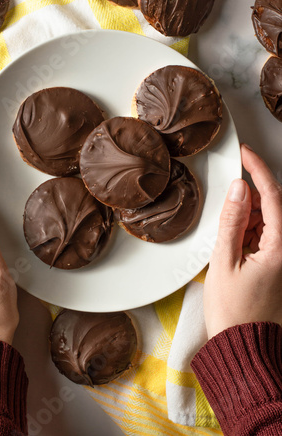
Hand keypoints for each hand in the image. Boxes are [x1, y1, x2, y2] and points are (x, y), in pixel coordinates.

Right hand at [204, 144, 281, 339]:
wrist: (242, 347)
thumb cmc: (233, 312)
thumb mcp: (224, 262)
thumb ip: (231, 222)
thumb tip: (237, 189)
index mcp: (281, 248)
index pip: (273, 196)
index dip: (258, 170)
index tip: (245, 153)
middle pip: (272, 206)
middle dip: (249, 196)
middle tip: (226, 198)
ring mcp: (281, 257)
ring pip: (266, 220)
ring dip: (246, 216)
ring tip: (226, 234)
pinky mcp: (274, 264)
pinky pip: (263, 236)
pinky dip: (247, 231)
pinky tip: (232, 240)